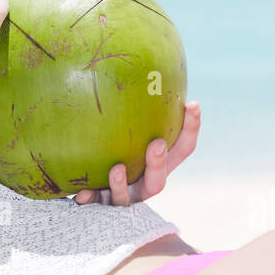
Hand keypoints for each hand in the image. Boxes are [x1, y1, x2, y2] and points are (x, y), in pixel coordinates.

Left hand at [74, 100, 200, 205]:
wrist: (89, 190)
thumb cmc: (114, 149)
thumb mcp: (124, 131)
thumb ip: (133, 113)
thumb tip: (128, 67)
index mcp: (157, 165)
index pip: (182, 149)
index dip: (191, 129)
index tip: (192, 104)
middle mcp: (144, 183)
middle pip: (158, 180)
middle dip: (159, 163)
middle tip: (156, 143)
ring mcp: (124, 198)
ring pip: (129, 197)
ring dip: (123, 183)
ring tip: (117, 168)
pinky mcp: (101, 207)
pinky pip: (95, 205)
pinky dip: (90, 197)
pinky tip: (82, 194)